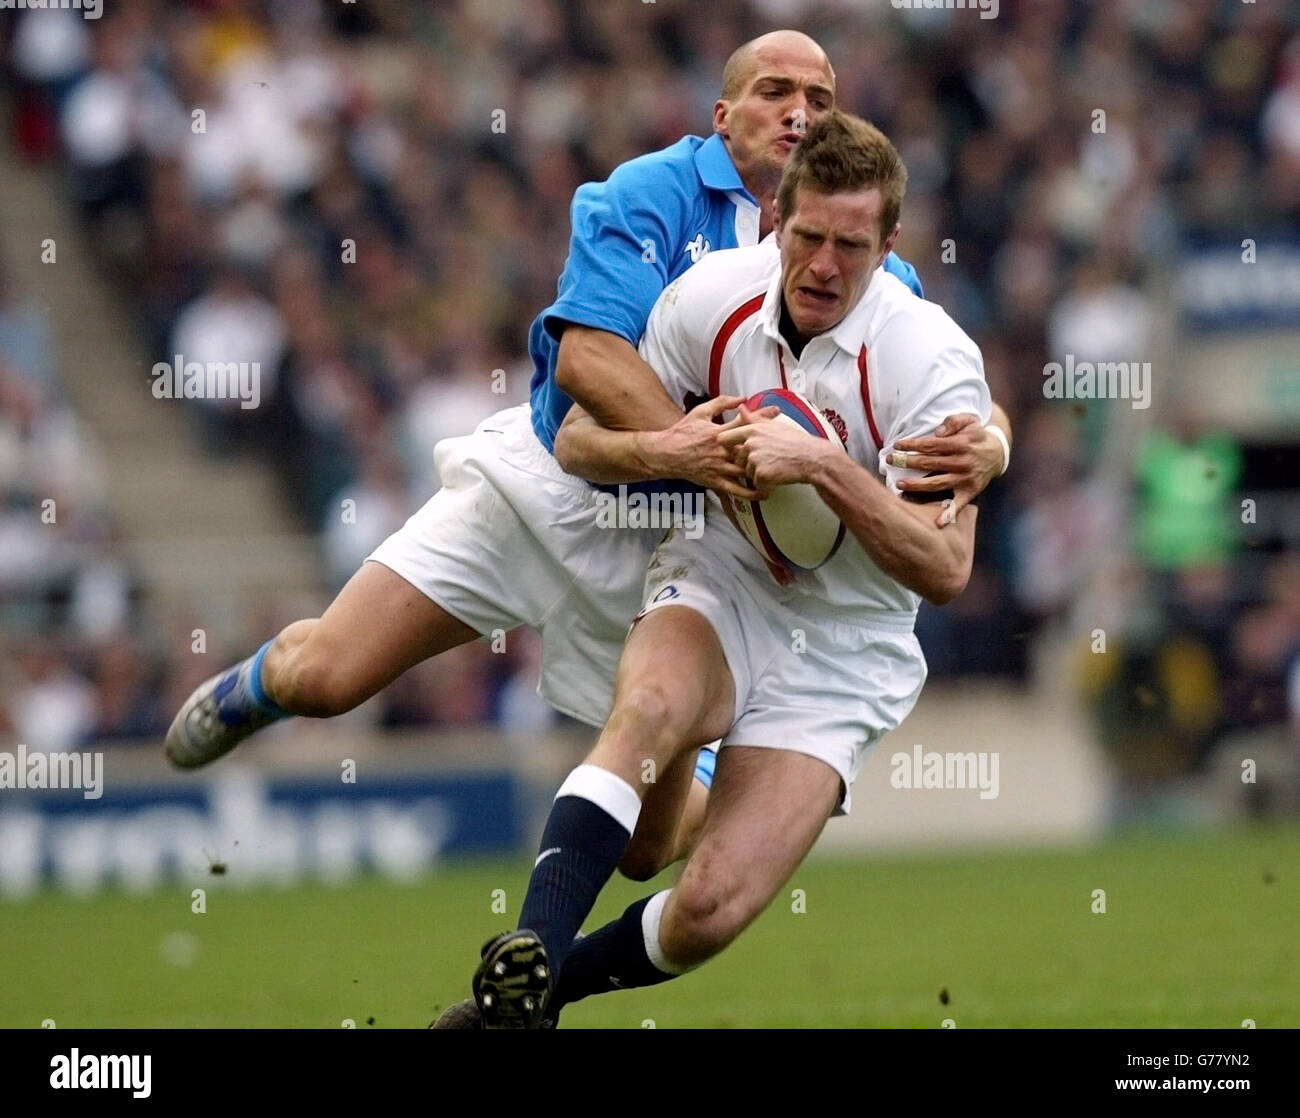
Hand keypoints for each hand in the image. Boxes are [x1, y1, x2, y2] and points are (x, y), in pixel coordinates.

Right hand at [646, 396, 775, 499]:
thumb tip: (742, 398)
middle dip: (769, 443)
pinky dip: (751, 492)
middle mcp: (721, 451)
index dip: (763, 416)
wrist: (665, 454)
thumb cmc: (682, 432)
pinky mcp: (715, 482)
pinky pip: (736, 490)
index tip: (777, 411)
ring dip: (764, 469)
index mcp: (719, 432)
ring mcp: (719, 468)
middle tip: (785, 440)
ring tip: (781, 467)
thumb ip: (722, 403)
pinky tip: (764, 492)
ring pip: (746, 470)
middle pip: (751, 447)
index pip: (745, 423)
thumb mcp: (700, 412)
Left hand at [718, 404, 835, 490]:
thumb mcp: (773, 425)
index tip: (735, 450)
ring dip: (759, 474)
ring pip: (747, 472)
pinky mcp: (761, 474)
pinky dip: (767, 484)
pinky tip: (779, 476)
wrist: (812, 458)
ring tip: (776, 467)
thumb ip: (753, 418)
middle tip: (768, 461)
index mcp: (752, 430)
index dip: (728, 446)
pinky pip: (757, 484)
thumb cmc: (796, 442)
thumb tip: (740, 408)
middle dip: (748, 463)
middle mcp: (751, 443)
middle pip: (737, 459)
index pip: (724, 439)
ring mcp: (755, 459)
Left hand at [888, 413, 1003, 527]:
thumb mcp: (969, 421)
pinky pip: (959, 505)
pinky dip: (950, 515)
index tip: (897, 445)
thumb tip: (937, 432)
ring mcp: (965, 479)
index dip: (912, 445)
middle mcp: (962, 462)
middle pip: (930, 463)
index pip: (931, 445)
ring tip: (900, 484)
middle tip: (889, 461)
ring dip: (917, 485)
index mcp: (960, 444)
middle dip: (908, 462)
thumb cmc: (976, 436)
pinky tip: (937, 523)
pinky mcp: (970, 492)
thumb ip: (953, 422)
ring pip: (937, 483)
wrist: (998, 454)